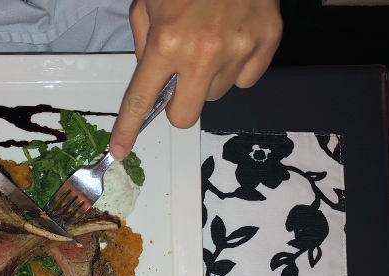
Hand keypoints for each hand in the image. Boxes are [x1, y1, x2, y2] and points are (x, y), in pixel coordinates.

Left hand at [109, 0, 281, 158]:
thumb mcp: (148, 4)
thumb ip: (144, 43)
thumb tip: (152, 78)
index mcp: (166, 43)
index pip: (141, 99)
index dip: (128, 128)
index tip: (121, 149)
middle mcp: (202, 54)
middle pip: (185, 116)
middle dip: (178, 106)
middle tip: (180, 82)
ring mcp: (238, 51)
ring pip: (216, 96)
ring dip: (207, 80)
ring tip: (211, 43)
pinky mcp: (267, 44)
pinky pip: (246, 80)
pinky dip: (237, 68)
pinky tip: (233, 40)